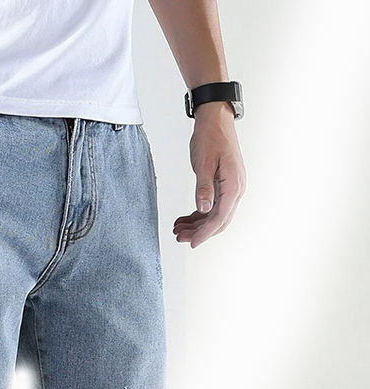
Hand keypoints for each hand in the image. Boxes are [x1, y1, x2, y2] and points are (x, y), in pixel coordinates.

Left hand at [173, 102, 246, 248]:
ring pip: (214, 215)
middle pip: (218, 220)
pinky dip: (198, 214)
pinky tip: (184, 218)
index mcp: (233, 185)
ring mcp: (230, 188)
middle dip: (199, 232)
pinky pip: (212, 205)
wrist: (215, 119)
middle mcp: (235, 189)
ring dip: (197, 224)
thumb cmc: (210, 137)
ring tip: (178, 229)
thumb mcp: (203, 163)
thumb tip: (203, 210)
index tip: (191, 243)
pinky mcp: (223, 185)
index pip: (219, 218)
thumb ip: (203, 188)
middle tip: (180, 238)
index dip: (204, 233)